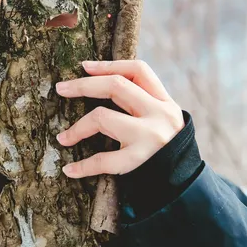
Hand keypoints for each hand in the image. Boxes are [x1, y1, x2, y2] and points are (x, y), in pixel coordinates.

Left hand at [55, 60, 183, 177]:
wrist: (185, 181)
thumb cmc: (165, 147)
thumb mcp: (162, 118)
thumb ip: (142, 101)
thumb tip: (98, 80)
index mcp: (164, 101)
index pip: (138, 70)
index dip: (110, 65)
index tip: (85, 66)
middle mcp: (159, 114)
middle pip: (116, 86)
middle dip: (83, 85)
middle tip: (61, 89)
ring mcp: (150, 137)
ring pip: (102, 117)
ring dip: (77, 128)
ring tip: (62, 138)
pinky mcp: (141, 160)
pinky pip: (104, 159)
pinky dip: (83, 165)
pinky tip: (69, 169)